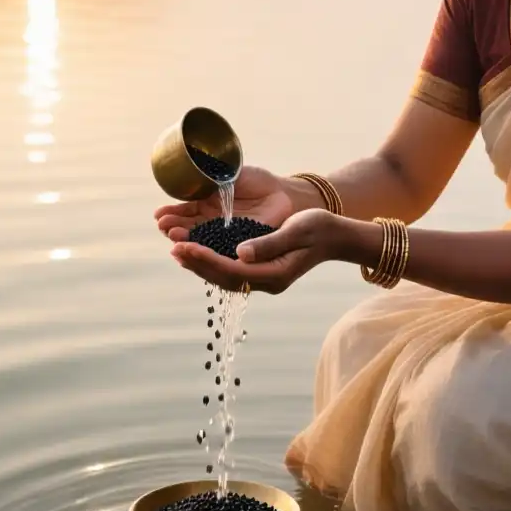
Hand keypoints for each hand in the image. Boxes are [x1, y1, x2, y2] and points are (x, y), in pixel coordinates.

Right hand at [155, 165, 293, 238]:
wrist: (282, 193)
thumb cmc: (256, 181)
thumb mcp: (229, 175)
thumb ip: (211, 179)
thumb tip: (190, 175)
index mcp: (207, 205)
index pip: (185, 212)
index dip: (172, 215)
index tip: (159, 215)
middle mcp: (212, 222)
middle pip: (189, 229)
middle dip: (175, 228)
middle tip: (164, 227)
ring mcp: (225, 234)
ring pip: (202, 240)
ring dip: (187, 239)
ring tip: (173, 235)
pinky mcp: (240, 244)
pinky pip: (221, 249)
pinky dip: (209, 250)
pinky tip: (195, 250)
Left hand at [169, 208, 340, 292]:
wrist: (336, 236)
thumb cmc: (319, 228)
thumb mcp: (296, 230)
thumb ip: (269, 243)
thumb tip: (239, 253)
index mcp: (275, 274)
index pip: (232, 270)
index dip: (205, 259)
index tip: (184, 245)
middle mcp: (268, 282)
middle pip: (225, 278)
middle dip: (198, 264)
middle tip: (174, 247)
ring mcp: (266, 279)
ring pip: (226, 277)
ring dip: (202, 265)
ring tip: (179, 251)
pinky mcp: (264, 272)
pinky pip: (233, 272)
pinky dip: (213, 263)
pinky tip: (199, 252)